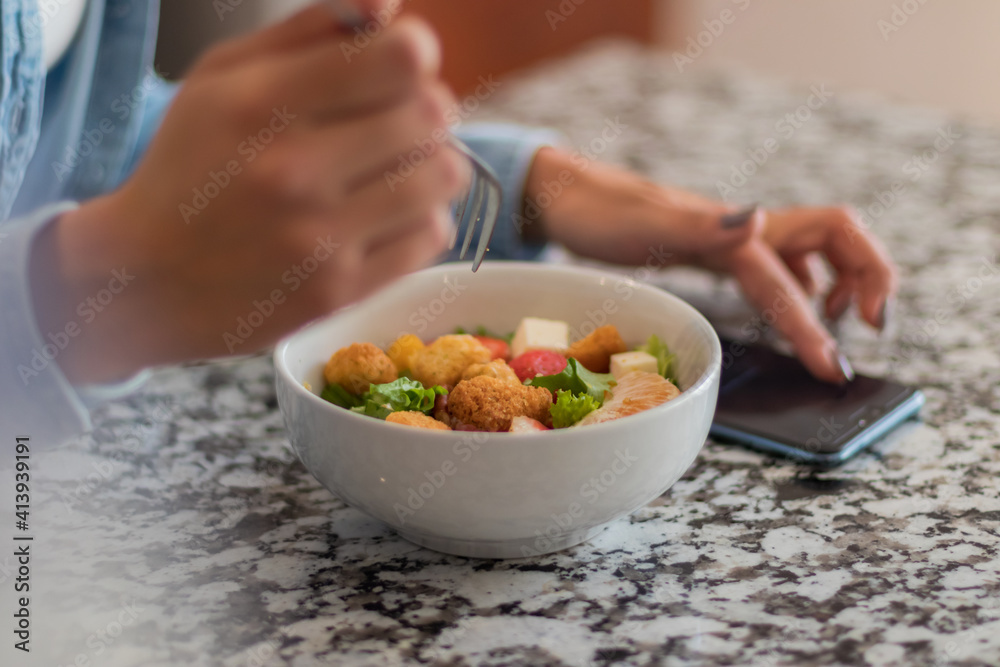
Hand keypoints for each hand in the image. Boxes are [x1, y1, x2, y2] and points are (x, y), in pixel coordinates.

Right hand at [30, 3, 465, 383]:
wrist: (148, 282)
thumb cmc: (192, 166)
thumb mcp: (224, 78)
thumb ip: (311, 30)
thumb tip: (389, 6)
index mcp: (261, 105)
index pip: (400, 59)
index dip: (413, 52)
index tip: (396, 64)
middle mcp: (293, 173)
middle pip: (432, 114)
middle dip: (425, 106)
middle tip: (398, 118)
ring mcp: (320, 240)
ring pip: (445, 175)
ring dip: (432, 162)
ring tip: (397, 166)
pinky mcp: (341, 291)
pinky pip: (434, 235)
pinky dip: (422, 217)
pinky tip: (387, 214)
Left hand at [525, 148, 895, 383]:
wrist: (566, 194)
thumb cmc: (598, 212)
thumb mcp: (645, 224)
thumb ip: (703, 226)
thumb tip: (761, 220)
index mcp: (732, 232)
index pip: (794, 279)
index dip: (818, 326)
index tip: (834, 368)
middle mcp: (742, 231)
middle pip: (836, 237)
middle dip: (870, 276)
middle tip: (872, 328)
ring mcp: (732, 237)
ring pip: (812, 250)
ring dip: (843, 279)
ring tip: (845, 320)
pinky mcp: (716, 246)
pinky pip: (777, 262)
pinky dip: (802, 284)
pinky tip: (799, 303)